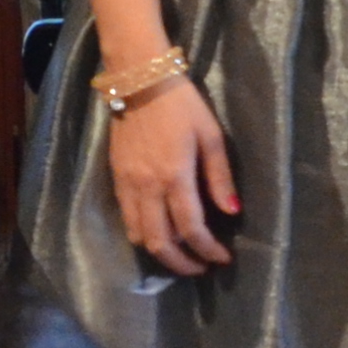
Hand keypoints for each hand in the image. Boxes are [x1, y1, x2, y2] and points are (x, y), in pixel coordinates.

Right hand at [107, 74, 241, 274]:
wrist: (138, 81)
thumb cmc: (181, 104)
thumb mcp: (210, 135)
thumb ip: (220, 177)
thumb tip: (232, 211)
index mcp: (175, 176)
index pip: (191, 228)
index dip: (208, 250)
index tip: (222, 258)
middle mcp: (147, 187)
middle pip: (159, 242)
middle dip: (181, 263)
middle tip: (200, 267)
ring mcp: (127, 185)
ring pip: (138, 235)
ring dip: (160, 252)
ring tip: (181, 253)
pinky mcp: (116, 179)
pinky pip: (127, 219)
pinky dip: (142, 234)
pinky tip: (159, 230)